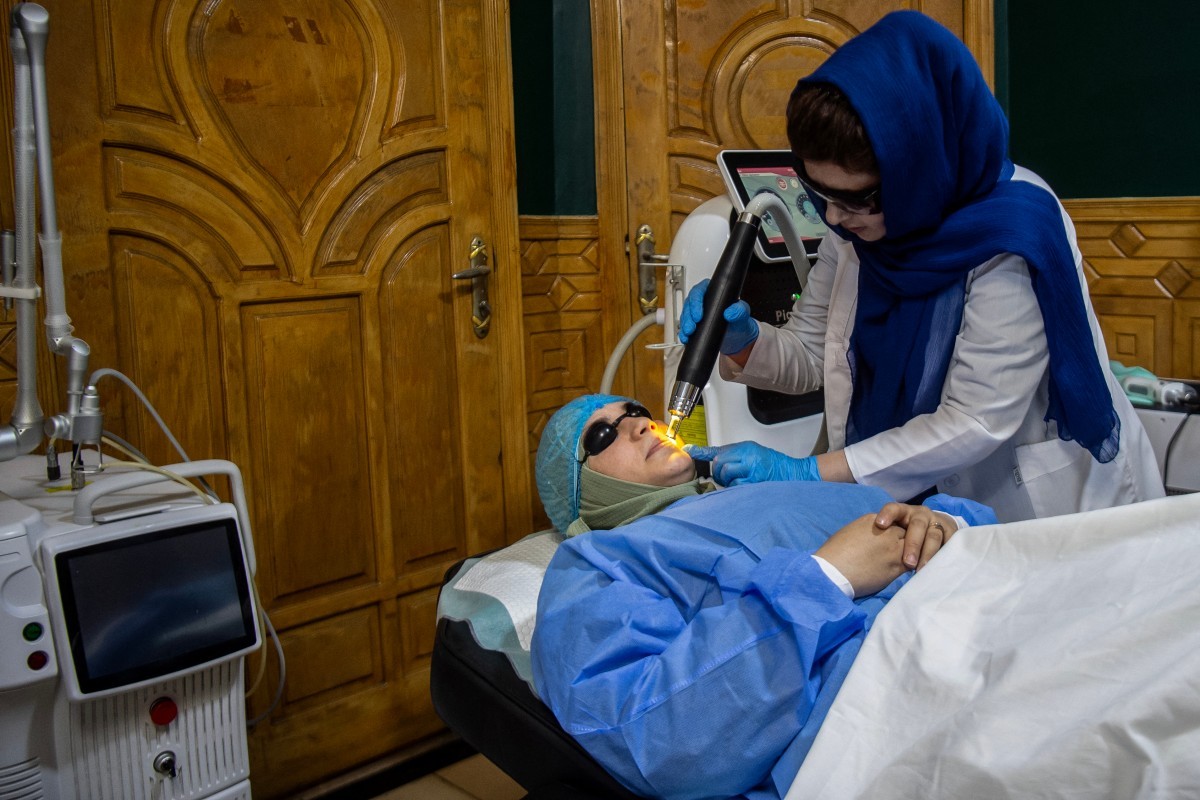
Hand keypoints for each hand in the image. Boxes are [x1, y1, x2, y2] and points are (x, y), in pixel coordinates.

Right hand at [677, 279, 759, 355]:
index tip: (699, 315)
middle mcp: (702, 301)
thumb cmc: (739, 320)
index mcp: (713, 292)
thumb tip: (729, 313)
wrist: (737, 336)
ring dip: (685, 325)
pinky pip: (685, 326)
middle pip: (689, 303)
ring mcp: (696, 312)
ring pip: (685, 315)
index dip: (696, 301)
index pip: (700, 291)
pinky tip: (685, 338)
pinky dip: (683, 333)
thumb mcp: (743, 313)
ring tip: (689, 333)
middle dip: (688, 316)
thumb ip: (739, 310)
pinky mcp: (693, 324)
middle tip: (692, 326)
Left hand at [685, 441, 819, 485]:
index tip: (688, 450)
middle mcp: (747, 455)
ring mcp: (751, 468)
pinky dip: (736, 487)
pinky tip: (745, 485)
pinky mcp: (754, 481)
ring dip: (727, 480)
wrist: (792, 473)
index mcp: (745, 447)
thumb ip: (732, 455)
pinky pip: (735, 485)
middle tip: (727, 476)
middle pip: (718, 463)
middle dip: (718, 472)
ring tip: (738, 480)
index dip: (700, 451)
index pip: (717, 449)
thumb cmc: (772, 465)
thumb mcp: (751, 453)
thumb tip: (713, 458)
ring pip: (725, 474)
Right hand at [815, 513, 907, 597]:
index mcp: (873, 520)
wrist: (832, 570)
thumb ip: (867, 531)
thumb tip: (873, 538)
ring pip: (912, 548)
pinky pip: (911, 564)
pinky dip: (908, 567)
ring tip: (902, 564)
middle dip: (905, 542)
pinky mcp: (896, 566)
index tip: (888, 543)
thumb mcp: (851, 532)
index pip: (893, 523)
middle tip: (901, 553)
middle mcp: (887, 531)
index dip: (893, 534)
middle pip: (906, 533)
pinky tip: (899, 572)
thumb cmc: (834, 553)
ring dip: (909, 555)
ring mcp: (894, 548)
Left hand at [872, 503, 957, 569]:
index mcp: (903, 512)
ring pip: (933, 536)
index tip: (880, 524)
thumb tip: (872, 555)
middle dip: (913, 544)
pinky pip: (948, 543)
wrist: (937, 528)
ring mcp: (936, 521)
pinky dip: (942, 555)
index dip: (888, 515)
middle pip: (917, 526)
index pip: (894, 508)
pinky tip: (937, 566)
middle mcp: (920, 514)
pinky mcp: (950, 531)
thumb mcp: (898, 532)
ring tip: (921, 569)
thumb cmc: (909, 534)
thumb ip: (889, 538)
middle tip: (908, 562)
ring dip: (927, 553)